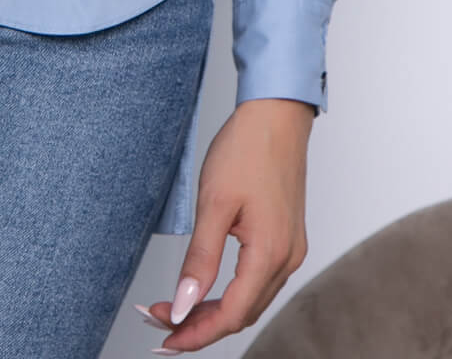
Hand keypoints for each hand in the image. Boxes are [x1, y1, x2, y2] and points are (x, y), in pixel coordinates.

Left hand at [139, 97, 313, 350]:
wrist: (277, 114)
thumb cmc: (247, 149)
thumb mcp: (213, 203)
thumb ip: (200, 259)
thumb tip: (184, 306)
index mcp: (271, 253)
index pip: (231, 315)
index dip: (196, 333)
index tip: (164, 338)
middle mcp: (288, 258)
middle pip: (242, 314)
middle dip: (200, 325)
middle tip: (160, 323)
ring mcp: (291, 249)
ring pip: (251, 300)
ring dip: (214, 311)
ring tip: (176, 310)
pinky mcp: (287, 238)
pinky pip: (259, 281)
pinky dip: (231, 292)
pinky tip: (208, 289)